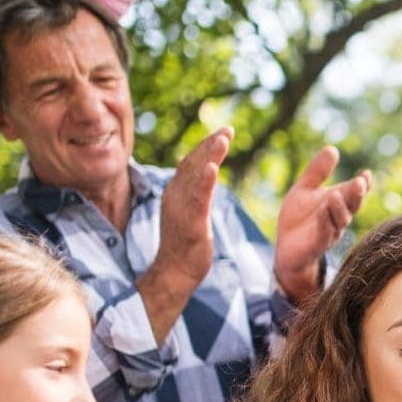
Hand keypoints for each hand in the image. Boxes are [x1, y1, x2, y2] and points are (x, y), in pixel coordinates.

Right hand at [156, 126, 233, 289]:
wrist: (173, 273)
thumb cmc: (183, 244)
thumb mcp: (188, 211)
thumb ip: (194, 191)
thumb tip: (203, 171)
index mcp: (175, 192)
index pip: (190, 162)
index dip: (205, 146)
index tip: (223, 132)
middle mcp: (175, 196)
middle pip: (193, 163)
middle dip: (210, 145)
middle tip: (228, 129)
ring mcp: (182, 209)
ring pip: (195, 177)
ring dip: (209, 156)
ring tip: (223, 139)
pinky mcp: (191, 224)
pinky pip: (198, 200)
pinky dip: (205, 182)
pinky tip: (212, 168)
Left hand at [274, 145, 370, 302]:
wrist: (287, 249)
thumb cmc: (299, 219)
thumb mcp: (305, 189)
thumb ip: (318, 171)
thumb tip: (333, 148)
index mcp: (339, 203)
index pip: (354, 192)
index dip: (363, 184)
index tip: (367, 174)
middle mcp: (338, 218)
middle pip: (351, 205)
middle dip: (356, 194)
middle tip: (360, 182)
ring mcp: (329, 232)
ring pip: (339, 220)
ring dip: (339, 208)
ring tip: (335, 195)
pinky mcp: (315, 245)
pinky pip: (322, 234)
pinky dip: (323, 223)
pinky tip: (322, 212)